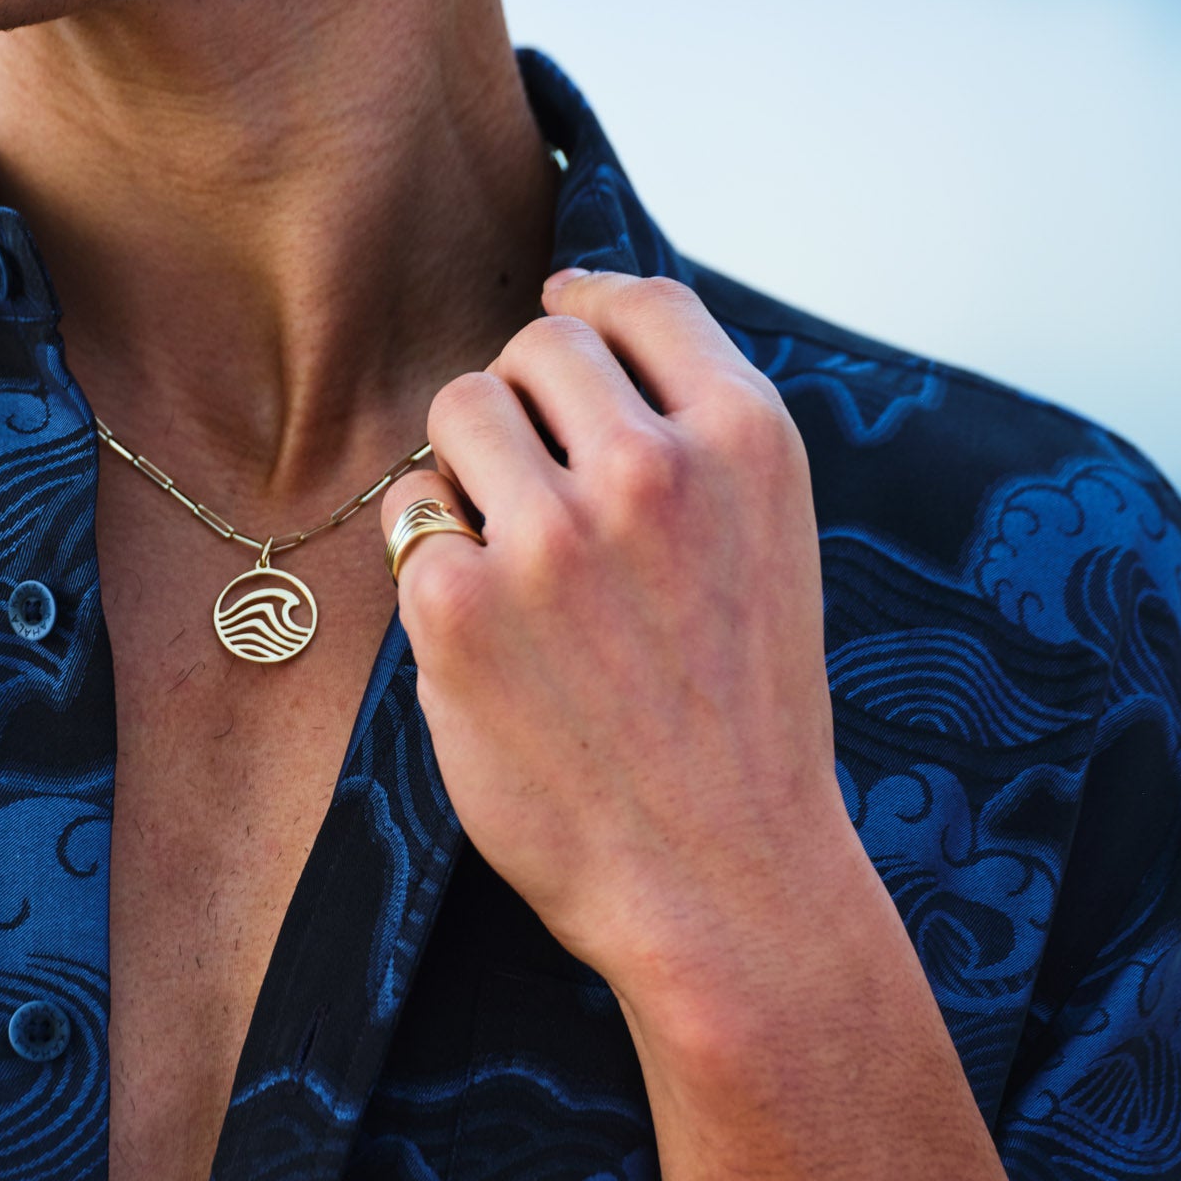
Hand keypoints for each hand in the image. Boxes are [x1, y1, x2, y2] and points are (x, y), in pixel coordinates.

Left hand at [379, 268, 873, 1038]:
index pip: (642, 306)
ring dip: (469, 459)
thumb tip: (574, 338)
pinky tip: (479, 617)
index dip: (589, 303)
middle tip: (533, 469)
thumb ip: (694, 443)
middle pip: (537, 347)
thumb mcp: (769, 546)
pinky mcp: (456, 607)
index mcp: (745, 443)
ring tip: (506, 542)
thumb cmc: (742, 719)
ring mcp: (548, 537)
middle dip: (524, 394)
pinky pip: (411, 513)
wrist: (723, 877)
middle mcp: (649, 470)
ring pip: (461, 407)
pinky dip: (432, 552)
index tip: (560, 313)